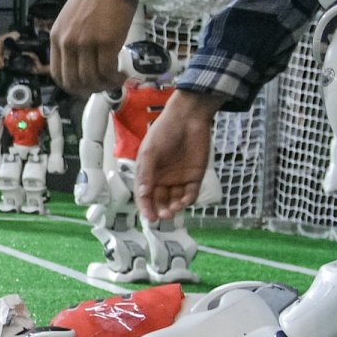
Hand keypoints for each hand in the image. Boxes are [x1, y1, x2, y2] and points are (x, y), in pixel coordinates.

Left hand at [50, 0, 137, 96]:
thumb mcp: (70, 20)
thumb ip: (71, 41)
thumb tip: (81, 65)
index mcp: (56, 37)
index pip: (57, 75)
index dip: (72, 87)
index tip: (84, 88)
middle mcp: (67, 43)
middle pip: (74, 82)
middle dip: (89, 90)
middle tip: (102, 87)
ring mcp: (86, 44)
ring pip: (92, 79)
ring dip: (105, 85)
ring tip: (116, 79)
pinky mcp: (106, 43)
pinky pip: (108, 72)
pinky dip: (116, 78)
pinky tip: (122, 74)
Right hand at [135, 91, 217, 221]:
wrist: (188, 118)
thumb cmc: (164, 131)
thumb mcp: (150, 151)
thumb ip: (146, 173)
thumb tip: (142, 193)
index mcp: (149, 173)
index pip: (145, 195)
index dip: (146, 207)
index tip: (150, 218)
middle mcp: (163, 178)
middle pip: (160, 201)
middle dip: (161, 210)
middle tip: (164, 215)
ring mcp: (179, 178)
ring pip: (175, 200)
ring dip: (174, 207)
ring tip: (174, 208)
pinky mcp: (194, 176)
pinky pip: (190, 193)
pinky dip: (187, 200)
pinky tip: (184, 201)